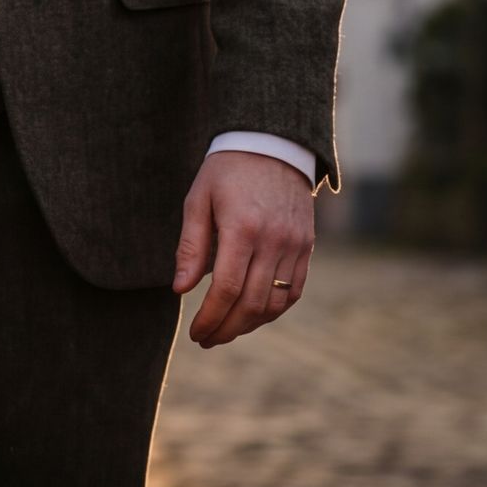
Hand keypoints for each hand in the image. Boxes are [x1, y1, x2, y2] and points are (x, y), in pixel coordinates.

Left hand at [173, 148, 315, 347]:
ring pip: (275, 303)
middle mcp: (274, 241)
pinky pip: (294, 291)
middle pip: (252, 303)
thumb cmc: (226, 172)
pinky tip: (252, 315)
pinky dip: (273, 310)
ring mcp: (295, 245)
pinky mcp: (307, 247)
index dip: (210, 317)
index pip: (227, 289)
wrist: (272, 146)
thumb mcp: (198, 200)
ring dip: (249, 324)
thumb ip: (191, 247)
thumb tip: (180, 289)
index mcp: (243, 228)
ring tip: (225, 330)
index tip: (197, 333)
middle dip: (227, 328)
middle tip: (206, 340)